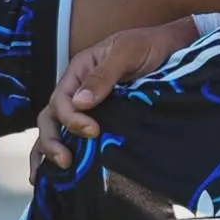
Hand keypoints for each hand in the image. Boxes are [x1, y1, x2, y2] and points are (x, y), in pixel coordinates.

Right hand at [33, 16, 196, 178]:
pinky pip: (69, 136)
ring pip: (53, 129)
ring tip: (60, 169)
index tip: (93, 130)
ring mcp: (83, 107)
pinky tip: (57, 174)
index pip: (61, 100)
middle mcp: (75, 90)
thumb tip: (80, 103)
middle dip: (52, 140)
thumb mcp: (127, 52)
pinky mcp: (95, 119)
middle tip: (67, 160)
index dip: (71, 118)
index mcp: (77, 72)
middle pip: (49, 118)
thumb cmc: (149, 45)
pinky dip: (58, 153)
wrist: (170, 48)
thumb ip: (103, 76)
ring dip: (49, 151)